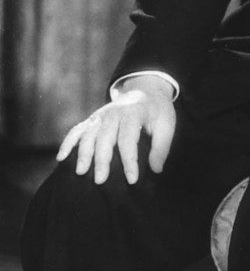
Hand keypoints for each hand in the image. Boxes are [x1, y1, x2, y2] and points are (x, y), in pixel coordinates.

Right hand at [57, 78, 176, 185]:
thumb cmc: (157, 111)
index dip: (129, 160)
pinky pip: (76, 130)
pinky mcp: (92, 120)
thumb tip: (155, 169)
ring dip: (83, 153)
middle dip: (101, 160)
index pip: (128, 139)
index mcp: (133, 113)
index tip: (132, 179)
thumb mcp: (167, 125)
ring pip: (88, 135)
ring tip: (80, 172)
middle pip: (104, 138)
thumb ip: (161, 147)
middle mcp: (113, 113)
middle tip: (100, 180)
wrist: (145, 90)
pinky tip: (61, 158)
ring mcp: (100, 116)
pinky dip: (68, 143)